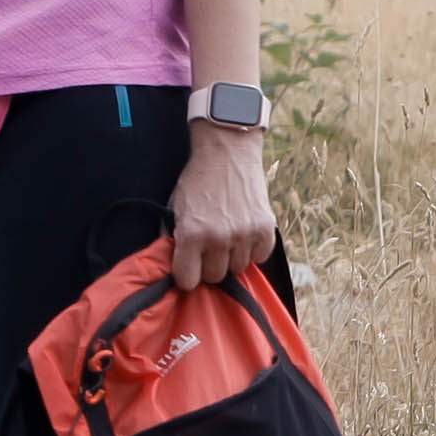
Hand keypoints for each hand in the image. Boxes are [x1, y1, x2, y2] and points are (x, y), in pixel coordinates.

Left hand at [169, 124, 275, 290]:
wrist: (227, 155)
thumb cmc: (197, 183)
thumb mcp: (175, 208)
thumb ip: (171, 238)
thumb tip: (170, 267)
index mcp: (192, 234)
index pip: (188, 280)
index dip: (187, 275)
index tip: (188, 268)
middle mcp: (219, 238)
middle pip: (215, 277)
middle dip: (209, 266)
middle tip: (208, 249)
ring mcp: (245, 235)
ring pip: (238, 268)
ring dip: (231, 258)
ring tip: (226, 237)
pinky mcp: (266, 230)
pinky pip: (259, 258)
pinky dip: (252, 251)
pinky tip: (243, 235)